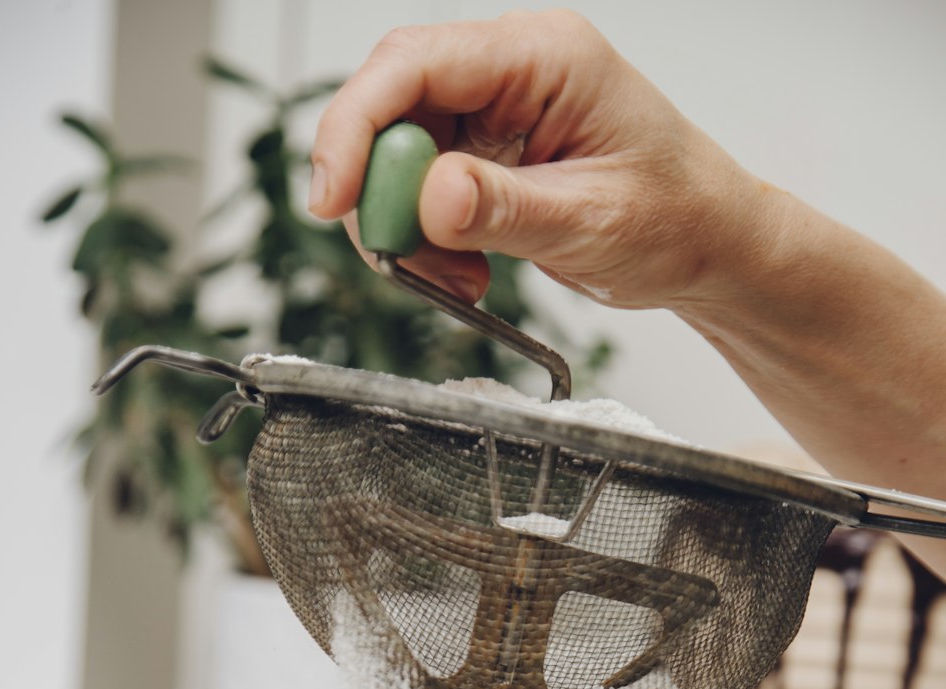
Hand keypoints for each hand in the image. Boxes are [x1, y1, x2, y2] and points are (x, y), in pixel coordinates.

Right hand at [310, 9, 766, 314]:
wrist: (709, 246)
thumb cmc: (677, 218)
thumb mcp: (591, 221)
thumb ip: (506, 210)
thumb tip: (431, 197)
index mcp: (544, 56)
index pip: (415, 64)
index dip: (357, 128)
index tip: (334, 200)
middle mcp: (513, 69)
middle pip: (394, 105)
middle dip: (379, 188)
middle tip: (397, 256)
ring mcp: (498, 109)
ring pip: (401, 153)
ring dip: (407, 226)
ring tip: (455, 277)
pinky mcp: (490, 152)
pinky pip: (425, 188)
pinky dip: (428, 239)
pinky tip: (466, 271)